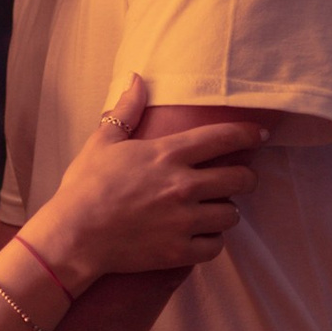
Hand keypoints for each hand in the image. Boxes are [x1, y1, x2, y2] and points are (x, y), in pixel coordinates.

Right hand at [29, 74, 262, 284]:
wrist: (72, 237)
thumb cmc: (84, 188)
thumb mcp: (102, 141)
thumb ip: (126, 110)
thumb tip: (136, 79)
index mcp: (167, 154)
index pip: (224, 137)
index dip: (248, 134)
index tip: (259, 135)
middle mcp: (183, 186)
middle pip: (240, 179)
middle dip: (246, 178)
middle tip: (241, 179)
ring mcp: (183, 221)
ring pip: (232, 215)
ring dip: (227, 211)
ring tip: (216, 210)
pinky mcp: (179, 251)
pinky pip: (216, 247)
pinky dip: (213, 242)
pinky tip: (203, 236)